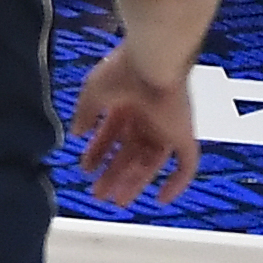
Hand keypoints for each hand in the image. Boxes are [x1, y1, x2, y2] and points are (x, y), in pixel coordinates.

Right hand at [69, 45, 205, 208]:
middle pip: (129, 153)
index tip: (86, 168)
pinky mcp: (184, 136)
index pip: (111, 135)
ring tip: (118, 200)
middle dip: (113, 174)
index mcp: (125, 104)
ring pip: (150, 163)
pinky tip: (161, 199)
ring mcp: (166, 129)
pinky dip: (176, 184)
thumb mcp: (93, 92)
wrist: (153, 62)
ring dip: (134, 182)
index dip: (98, 153)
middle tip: (99, 194)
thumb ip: (85, 114)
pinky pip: (185, 166)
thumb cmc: (122, 70)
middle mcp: (146, 118)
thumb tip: (76, 134)